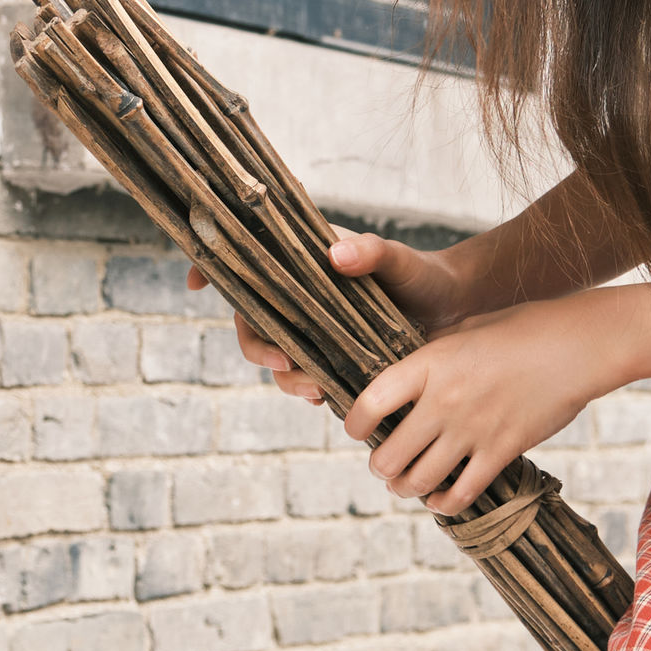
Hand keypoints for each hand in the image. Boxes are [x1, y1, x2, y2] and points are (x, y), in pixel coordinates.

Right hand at [201, 231, 484, 405]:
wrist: (456, 315)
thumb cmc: (424, 276)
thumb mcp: (401, 260)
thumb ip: (372, 253)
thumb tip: (335, 253)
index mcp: (305, 263)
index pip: (249, 263)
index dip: (213, 269)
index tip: (194, 283)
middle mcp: (300, 297)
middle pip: (252, 322)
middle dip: (257, 347)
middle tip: (281, 362)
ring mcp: (312, 331)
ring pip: (276, 357)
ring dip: (285, 377)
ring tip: (314, 389)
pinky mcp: (330, 360)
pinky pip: (303, 379)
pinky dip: (306, 390)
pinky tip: (324, 397)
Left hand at [347, 290, 646, 516]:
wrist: (575, 346)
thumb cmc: (521, 329)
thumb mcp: (465, 329)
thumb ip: (431, 355)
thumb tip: (405, 377)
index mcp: (429, 363)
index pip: (371, 403)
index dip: (353, 424)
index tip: (356, 429)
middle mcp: (444, 401)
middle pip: (389, 456)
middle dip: (380, 467)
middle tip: (383, 464)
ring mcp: (472, 429)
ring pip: (418, 481)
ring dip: (405, 488)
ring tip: (405, 484)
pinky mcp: (501, 451)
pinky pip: (461, 493)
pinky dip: (443, 504)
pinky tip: (438, 500)